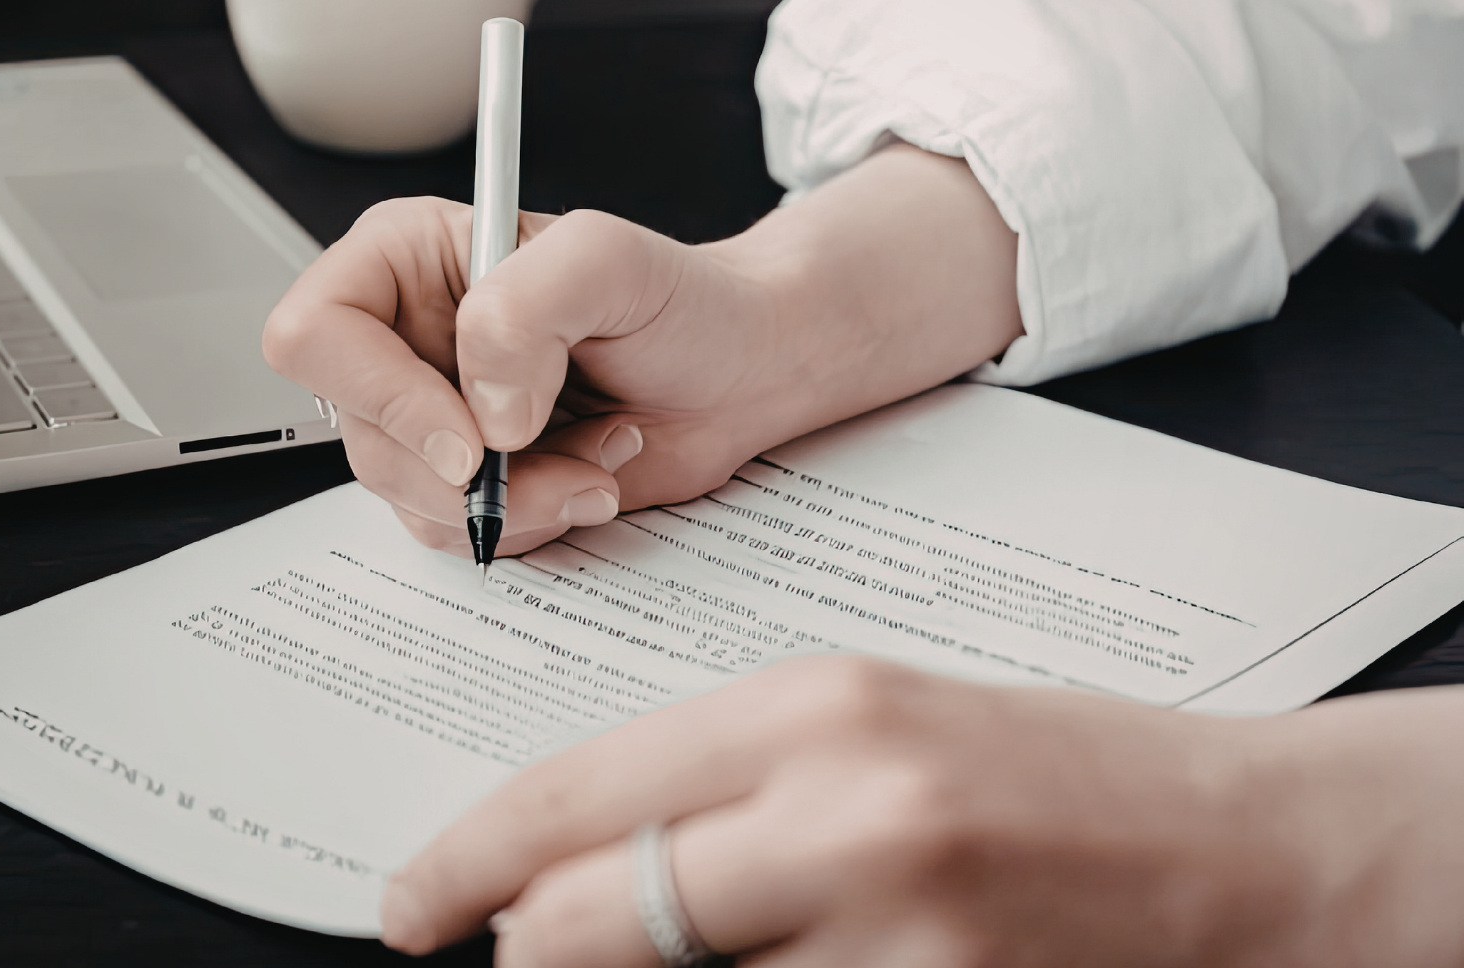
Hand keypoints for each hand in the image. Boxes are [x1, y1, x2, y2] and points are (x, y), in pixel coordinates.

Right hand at [263, 145, 1020, 557]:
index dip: (379, 397)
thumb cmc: (684, 302)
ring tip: (594, 451)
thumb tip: (481, 410)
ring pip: (408, 497)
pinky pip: (458, 532)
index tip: (470, 437)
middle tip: (551, 451)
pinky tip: (588, 474)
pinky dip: (532, 523)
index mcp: (403, 261)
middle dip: (468, 469)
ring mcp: (432, 414)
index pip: (315, 334)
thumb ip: (526, 306)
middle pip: (361, 434)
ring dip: (515, 500)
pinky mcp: (471, 478)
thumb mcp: (610, 262)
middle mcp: (403, 339)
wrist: (741, 371)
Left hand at [380, 658, 1463, 966]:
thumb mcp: (871, 727)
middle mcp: (843, 814)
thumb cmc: (1052, 768)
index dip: (466, 860)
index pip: (577, 792)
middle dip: (530, 950)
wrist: (1239, 840)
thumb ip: (726, 782)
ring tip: (711, 948)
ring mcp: (896, 931)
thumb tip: (586, 853)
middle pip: (590, 916)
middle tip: (511, 952)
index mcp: (813, 707)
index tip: (410, 904)